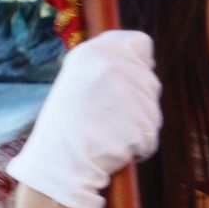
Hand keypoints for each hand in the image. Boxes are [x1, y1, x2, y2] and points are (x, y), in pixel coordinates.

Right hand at [7, 30, 160, 207]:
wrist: (56, 165)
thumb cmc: (66, 126)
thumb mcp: (78, 81)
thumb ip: (108, 66)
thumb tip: (147, 60)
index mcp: (92, 53)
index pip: (140, 43)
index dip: (139, 62)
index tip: (126, 77)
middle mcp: (114, 68)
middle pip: (149, 80)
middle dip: (136, 99)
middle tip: (105, 115)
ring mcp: (131, 97)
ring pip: (152, 110)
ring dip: (137, 124)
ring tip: (106, 131)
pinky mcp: (142, 127)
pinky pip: (151, 136)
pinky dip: (139, 146)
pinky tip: (113, 147)